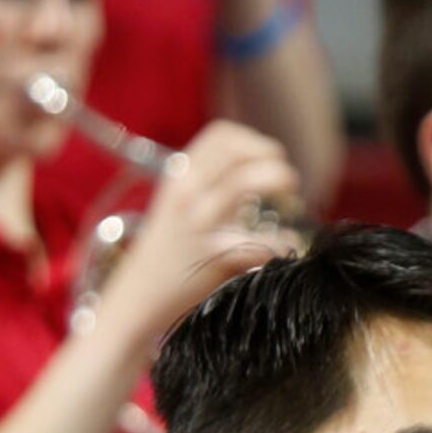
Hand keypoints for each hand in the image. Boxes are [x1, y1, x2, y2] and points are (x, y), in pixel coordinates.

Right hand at [102, 120, 301, 343]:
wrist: (139, 296)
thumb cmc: (166, 252)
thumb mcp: (179, 206)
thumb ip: (211, 185)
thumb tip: (257, 169)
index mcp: (179, 177)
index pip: (221, 136)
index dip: (253, 141)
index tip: (269, 157)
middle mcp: (186, 193)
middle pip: (237, 152)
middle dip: (272, 158)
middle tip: (288, 179)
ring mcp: (197, 223)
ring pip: (244, 182)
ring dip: (278, 180)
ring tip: (293, 198)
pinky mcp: (211, 256)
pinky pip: (257, 241)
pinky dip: (278, 242)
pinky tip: (286, 246)